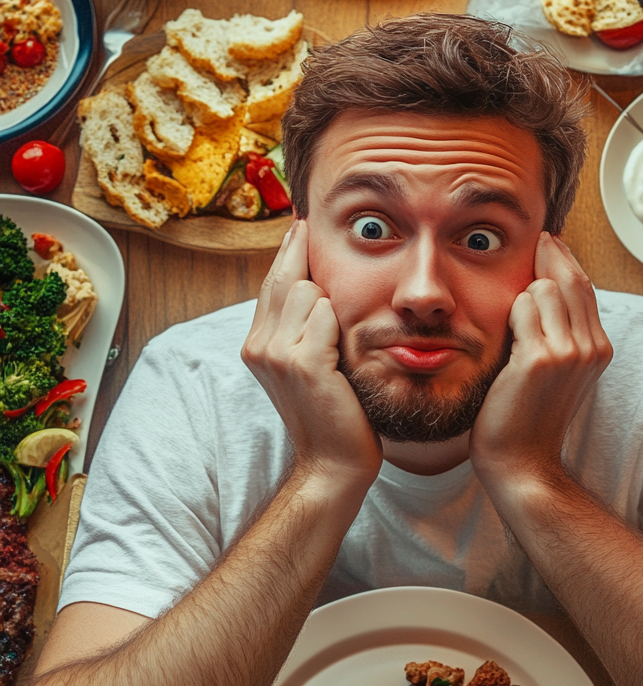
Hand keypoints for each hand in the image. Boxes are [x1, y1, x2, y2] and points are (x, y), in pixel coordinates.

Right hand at [242, 220, 381, 490]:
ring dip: (333, 307)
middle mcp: (257, 345)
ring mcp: (275, 354)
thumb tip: (310, 280)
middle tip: (325, 257)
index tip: (301, 223)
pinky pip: (324, 314)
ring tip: (340, 343)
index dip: (289, 251)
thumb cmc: (332, 411)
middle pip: (288, 278)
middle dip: (313, 270)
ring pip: (308, 291)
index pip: (271, 281)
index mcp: (256, 343)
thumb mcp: (308, 361)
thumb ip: (300, 324)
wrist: (333, 462)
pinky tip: (343, 353)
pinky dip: (339, 326)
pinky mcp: (301, 363)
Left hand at [469, 233, 611, 497]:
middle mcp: (591, 347)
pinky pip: (522, 308)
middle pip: (569, 279)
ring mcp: (569, 352)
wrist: (522, 461)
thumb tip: (543, 285)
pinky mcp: (541, 358)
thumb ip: (559, 330)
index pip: (584, 287)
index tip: (548, 240)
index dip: (565, 260)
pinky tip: (503, 333)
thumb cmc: (528, 415)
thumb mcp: (556, 368)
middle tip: (533, 239)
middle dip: (547, 256)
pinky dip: (509, 314)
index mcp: (599, 348)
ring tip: (510, 323)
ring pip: (543, 289)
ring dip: (521, 297)